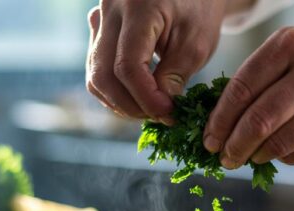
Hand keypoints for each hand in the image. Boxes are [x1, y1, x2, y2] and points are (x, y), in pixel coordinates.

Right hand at [86, 0, 227, 122]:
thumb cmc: (198, 9)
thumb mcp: (197, 43)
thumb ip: (175, 76)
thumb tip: (158, 111)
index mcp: (138, 8)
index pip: (128, 65)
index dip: (145, 97)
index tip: (168, 112)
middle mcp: (110, 11)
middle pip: (103, 74)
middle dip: (130, 105)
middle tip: (159, 116)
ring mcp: (100, 20)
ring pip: (95, 76)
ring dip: (121, 102)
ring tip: (151, 108)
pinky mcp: (99, 31)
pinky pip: (97, 69)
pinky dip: (116, 90)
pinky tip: (139, 97)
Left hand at [203, 27, 293, 166]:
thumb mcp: (286, 51)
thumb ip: (253, 79)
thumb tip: (217, 125)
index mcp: (291, 45)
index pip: (242, 89)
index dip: (220, 120)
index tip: (210, 138)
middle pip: (260, 120)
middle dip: (235, 145)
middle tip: (224, 157)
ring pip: (280, 143)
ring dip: (256, 155)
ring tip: (248, 156)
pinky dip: (283, 157)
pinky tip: (279, 151)